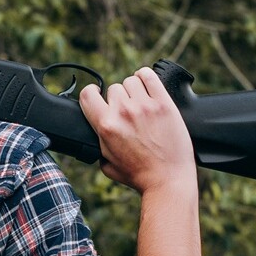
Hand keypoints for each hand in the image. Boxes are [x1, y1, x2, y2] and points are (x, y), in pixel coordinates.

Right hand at [79, 67, 196, 192]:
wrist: (167, 180)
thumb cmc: (139, 175)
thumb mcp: (107, 163)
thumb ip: (98, 143)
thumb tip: (96, 131)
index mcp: (106, 126)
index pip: (87, 94)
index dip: (91, 92)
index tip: (96, 94)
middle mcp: (123, 113)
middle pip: (113, 88)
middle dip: (118, 99)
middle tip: (127, 112)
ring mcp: (144, 106)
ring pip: (131, 81)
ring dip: (133, 90)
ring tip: (139, 103)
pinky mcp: (164, 103)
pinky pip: (149, 76)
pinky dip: (146, 77)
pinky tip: (147, 85)